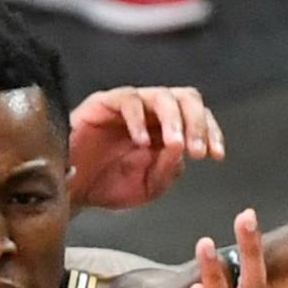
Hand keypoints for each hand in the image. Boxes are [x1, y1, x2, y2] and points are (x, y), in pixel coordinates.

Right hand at [68, 86, 225, 210]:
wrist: (71, 192)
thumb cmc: (108, 186)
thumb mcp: (149, 186)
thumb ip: (169, 169)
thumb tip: (183, 149)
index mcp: (166, 129)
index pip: (198, 117)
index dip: (211, 132)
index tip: (215, 155)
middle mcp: (151, 112)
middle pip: (187, 98)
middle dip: (198, 123)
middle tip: (198, 150)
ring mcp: (129, 105)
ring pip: (162, 96)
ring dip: (174, 120)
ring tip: (174, 144)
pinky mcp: (103, 103)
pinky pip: (128, 100)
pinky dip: (139, 120)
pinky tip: (141, 142)